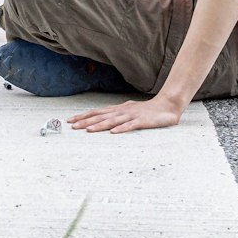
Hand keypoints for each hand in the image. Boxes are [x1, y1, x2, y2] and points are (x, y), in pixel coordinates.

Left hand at [69, 92, 184, 133]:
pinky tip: (114, 132)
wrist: (167, 105)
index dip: (84, 116)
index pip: (97, 112)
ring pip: (112, 121)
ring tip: (88, 130)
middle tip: (72, 126)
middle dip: (86, 121)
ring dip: (99, 125)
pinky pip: (130, 126)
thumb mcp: (129, 110)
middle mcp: (122, 111)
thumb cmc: (147, 110)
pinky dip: (122, 128)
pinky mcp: (142, 121)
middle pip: (101, 116)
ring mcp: (131, 116)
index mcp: (118, 109)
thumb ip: (117, 114)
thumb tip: (104, 119)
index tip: (71, 121)